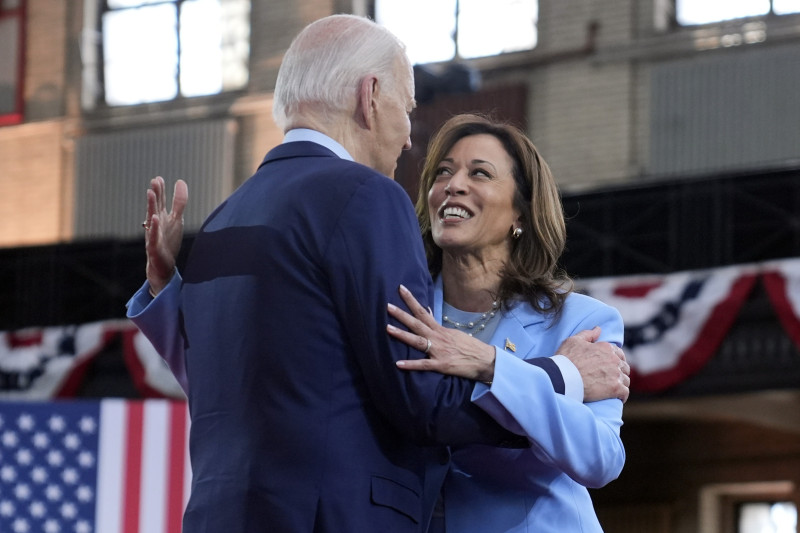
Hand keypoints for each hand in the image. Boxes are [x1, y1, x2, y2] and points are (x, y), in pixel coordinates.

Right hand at [143, 176, 187, 295]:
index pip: (161, 202)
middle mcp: (155, 224)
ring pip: (151, 218)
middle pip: (155, 207)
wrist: (161, 266)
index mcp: (161, 217)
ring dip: (151, 206)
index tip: (162, 179)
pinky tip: (154, 219)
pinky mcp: (154, 247)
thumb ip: (178, 202)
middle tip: (155, 181)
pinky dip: (154, 228)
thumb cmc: (167, 241)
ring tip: (151, 193)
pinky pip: (153, 236)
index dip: (162, 191)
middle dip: (156, 194)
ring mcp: (153, 235)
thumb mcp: (175, 219)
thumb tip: (180, 182)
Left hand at [387, 285, 495, 382]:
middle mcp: (438, 338)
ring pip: (417, 341)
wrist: (486, 360)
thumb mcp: (454, 332)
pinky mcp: (441, 365)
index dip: (411, 300)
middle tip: (388, 305)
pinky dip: (411, 364)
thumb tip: (428, 312)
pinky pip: (423, 365)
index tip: (400, 289)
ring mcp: (439, 351)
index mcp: (440, 330)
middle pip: (417, 323)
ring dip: (402, 335)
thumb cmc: (470, 347)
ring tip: (388, 328)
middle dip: (401, 314)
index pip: (423, 311)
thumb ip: (438, 325)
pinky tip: (398, 364)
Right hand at [557, 327, 629, 402]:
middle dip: (619, 372)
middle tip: (611, 378)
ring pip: (626, 380)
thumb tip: (598, 329)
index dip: (615, 360)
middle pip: (624, 367)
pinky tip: (617, 398)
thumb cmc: (566, 359)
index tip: (610, 366)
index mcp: (606, 348)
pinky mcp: (615, 388)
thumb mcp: (573, 341)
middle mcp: (614, 360)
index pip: (619, 353)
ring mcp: (615, 374)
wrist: (562, 378)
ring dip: (621, 384)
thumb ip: (587, 334)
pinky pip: (625, 393)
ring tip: (613, 389)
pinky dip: (622, 396)